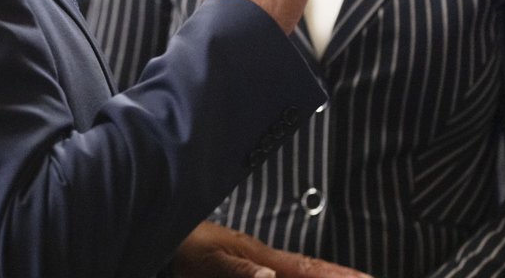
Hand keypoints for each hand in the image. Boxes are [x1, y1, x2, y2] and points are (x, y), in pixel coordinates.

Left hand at [174, 222, 370, 277]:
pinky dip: (298, 275)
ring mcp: (256, 268)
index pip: (310, 270)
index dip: (340, 275)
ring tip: (347, 277)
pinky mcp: (242, 271)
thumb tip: (271, 276)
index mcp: (262, 258)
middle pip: (312, 274)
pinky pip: (282, 273)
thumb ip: (237, 269)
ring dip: (323, 276)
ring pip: (296, 274)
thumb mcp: (205, 260)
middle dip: (339, 277)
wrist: (157, 231)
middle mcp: (265, 264)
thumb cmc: (181, 245)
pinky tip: (299, 276)